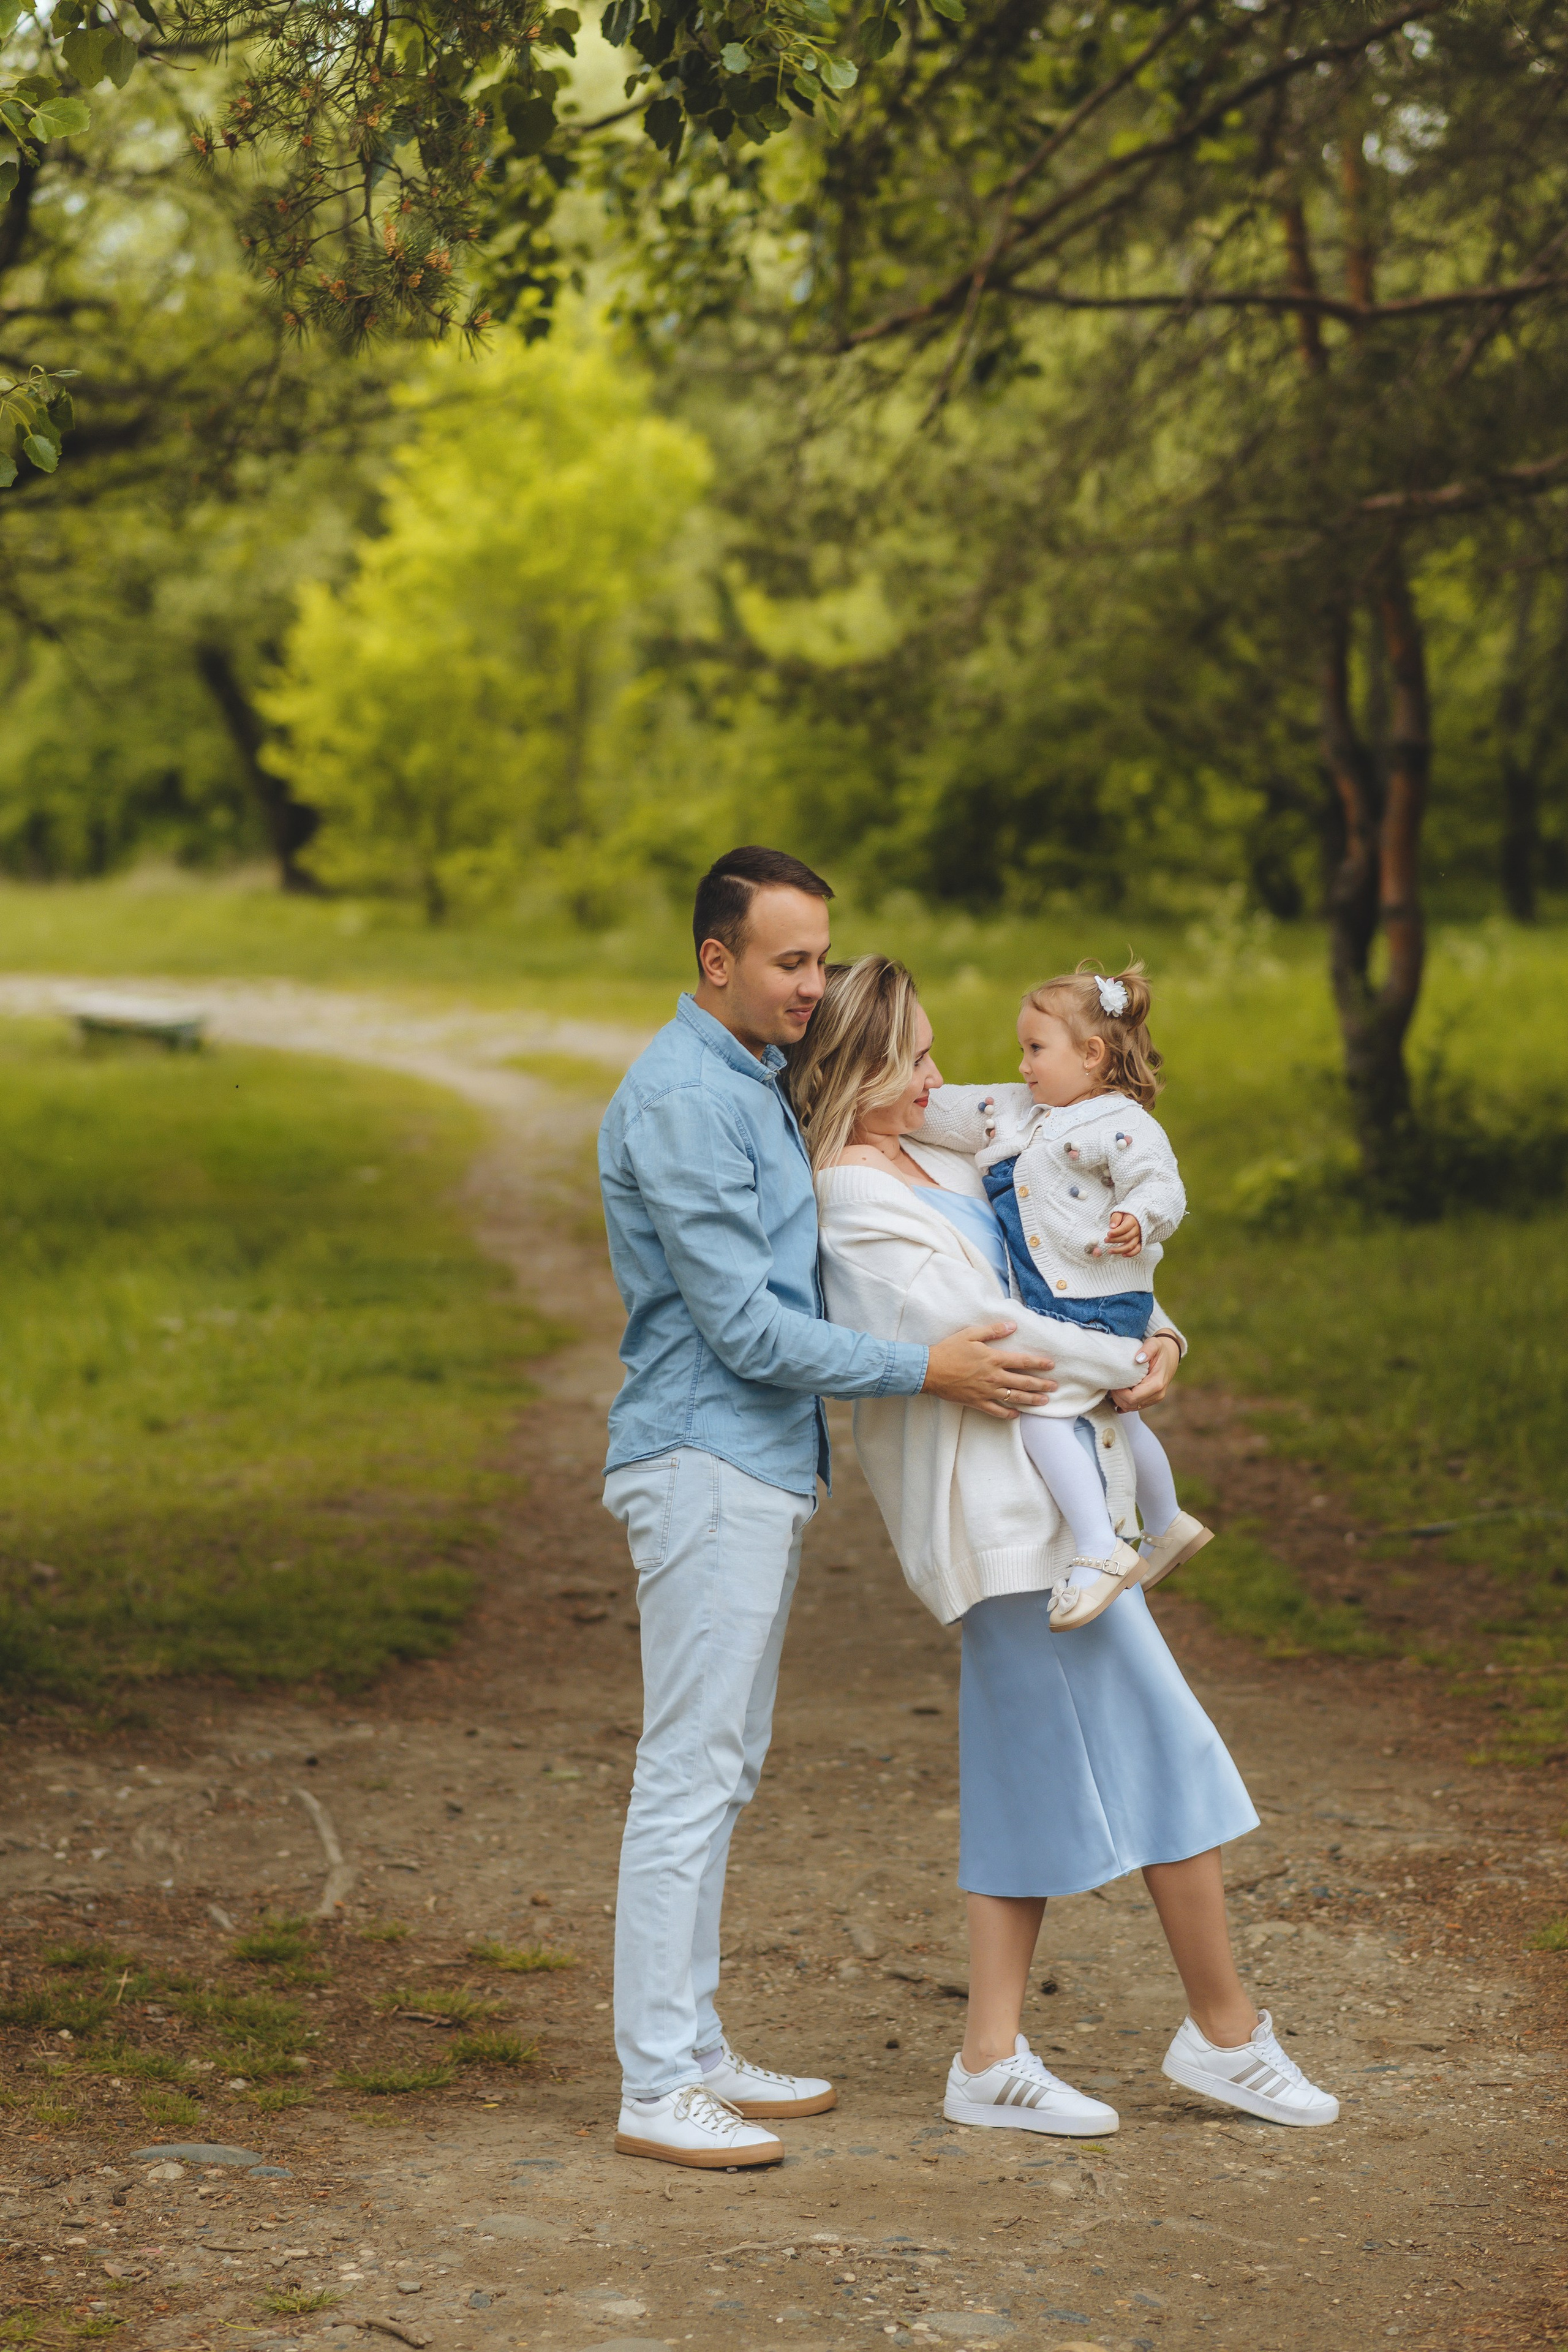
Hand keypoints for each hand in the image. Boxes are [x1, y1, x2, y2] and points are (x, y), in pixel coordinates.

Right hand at [923, 1322, 1056, 1418]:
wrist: (930, 1370)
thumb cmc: (949, 1350)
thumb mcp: (970, 1334)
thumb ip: (993, 1330)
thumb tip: (1012, 1325)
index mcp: (994, 1358)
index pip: (1023, 1361)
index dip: (1039, 1363)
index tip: (1051, 1366)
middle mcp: (994, 1376)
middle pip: (1024, 1382)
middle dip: (1042, 1384)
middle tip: (1054, 1387)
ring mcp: (987, 1391)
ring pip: (1015, 1397)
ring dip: (1031, 1399)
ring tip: (1044, 1401)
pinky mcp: (978, 1402)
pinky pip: (997, 1411)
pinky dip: (1008, 1414)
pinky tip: (1017, 1415)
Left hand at [1105, 1210, 1142, 1256]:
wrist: (1135, 1217)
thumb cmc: (1125, 1215)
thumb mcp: (1119, 1212)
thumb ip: (1115, 1218)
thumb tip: (1112, 1226)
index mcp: (1133, 1221)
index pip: (1125, 1228)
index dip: (1116, 1232)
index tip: (1108, 1234)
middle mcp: (1137, 1230)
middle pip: (1127, 1237)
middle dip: (1115, 1240)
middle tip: (1105, 1240)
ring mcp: (1139, 1237)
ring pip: (1131, 1245)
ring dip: (1120, 1250)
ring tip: (1110, 1251)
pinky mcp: (1140, 1242)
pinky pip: (1137, 1249)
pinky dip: (1131, 1254)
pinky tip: (1122, 1255)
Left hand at [1110, 1331, 1179, 1411]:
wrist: (1170, 1355)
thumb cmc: (1160, 1349)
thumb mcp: (1154, 1344)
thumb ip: (1147, 1349)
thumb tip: (1138, 1358)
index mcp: (1157, 1383)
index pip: (1133, 1397)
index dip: (1120, 1393)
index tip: (1114, 1382)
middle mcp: (1157, 1394)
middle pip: (1131, 1404)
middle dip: (1118, 1397)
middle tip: (1112, 1385)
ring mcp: (1155, 1398)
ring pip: (1132, 1407)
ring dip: (1120, 1400)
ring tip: (1115, 1387)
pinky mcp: (1151, 1399)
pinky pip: (1135, 1407)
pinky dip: (1124, 1402)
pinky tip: (1119, 1394)